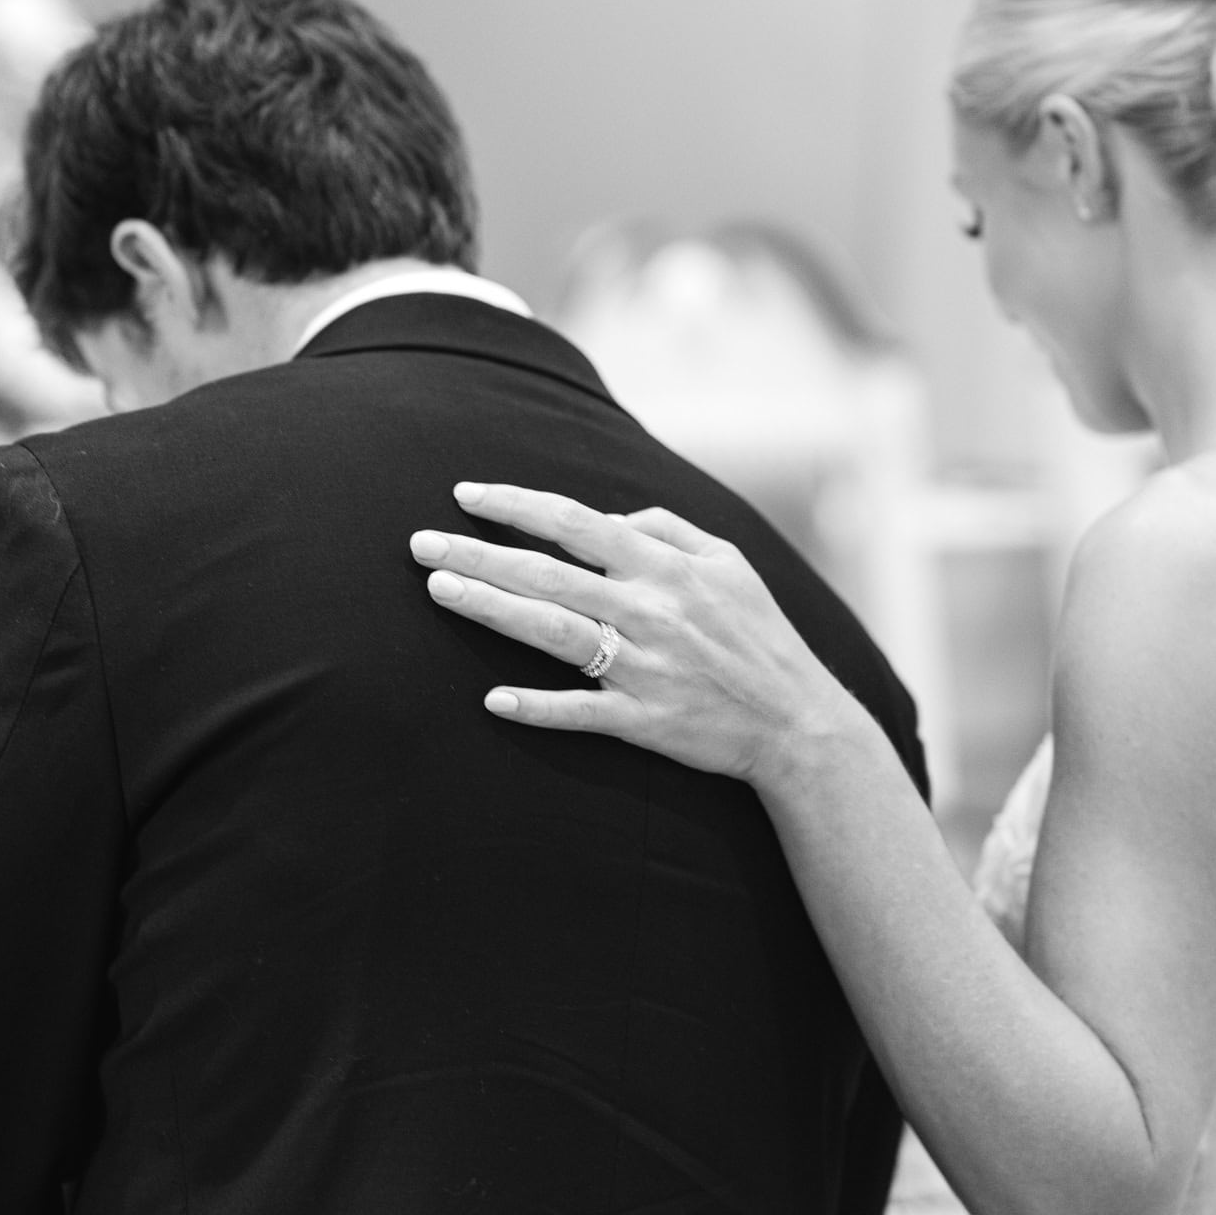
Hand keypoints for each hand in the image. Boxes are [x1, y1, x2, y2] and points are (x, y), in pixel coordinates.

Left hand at [408, 482, 850, 783]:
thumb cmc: (759, 634)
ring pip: (549, 632)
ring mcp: (641, 667)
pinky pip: (578, 712)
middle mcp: (646, 610)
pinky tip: (492, 699)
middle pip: (544, 574)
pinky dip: (536, 706)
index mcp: (663, 566)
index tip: (464, 494)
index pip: (573, 522)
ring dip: (489, 609)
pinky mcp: (642, 720)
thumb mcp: (728, 562)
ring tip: (440, 591)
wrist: (796, 720)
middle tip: (419, 546)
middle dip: (477, 555)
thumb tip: (610, 518)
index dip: (514, 505)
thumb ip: (668, 529)